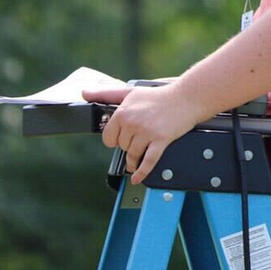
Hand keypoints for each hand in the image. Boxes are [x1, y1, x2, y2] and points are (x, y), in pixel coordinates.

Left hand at [82, 82, 200, 184]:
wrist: (185, 98)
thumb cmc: (158, 96)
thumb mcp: (130, 92)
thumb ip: (106, 94)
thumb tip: (85, 93)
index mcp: (123, 112)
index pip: (109, 138)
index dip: (115, 140)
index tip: (122, 138)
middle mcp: (132, 122)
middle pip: (122, 147)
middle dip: (128, 147)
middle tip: (137, 141)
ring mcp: (147, 132)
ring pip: (133, 155)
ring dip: (135, 160)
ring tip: (138, 157)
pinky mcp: (161, 140)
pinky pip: (148, 161)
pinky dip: (142, 172)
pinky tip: (137, 177)